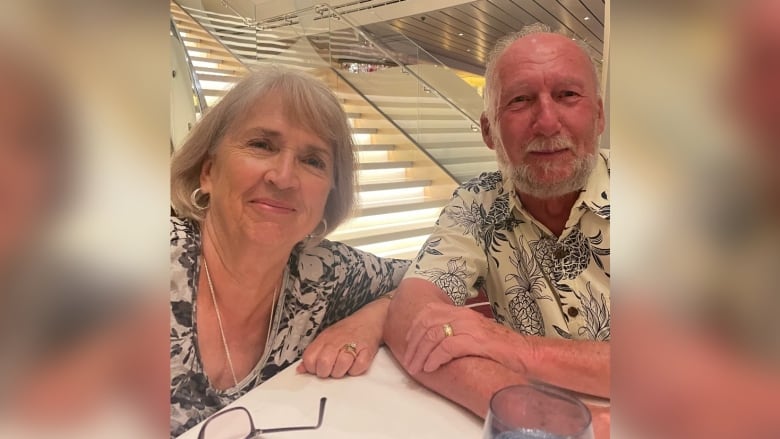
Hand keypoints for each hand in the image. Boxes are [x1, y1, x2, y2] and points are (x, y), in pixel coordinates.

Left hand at [297, 299, 387, 377]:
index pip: (309, 359)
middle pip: (323, 364)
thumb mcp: (325, 338)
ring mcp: (352, 347)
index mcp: (324, 339)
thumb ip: (312, 354)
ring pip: (340, 368)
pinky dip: (356, 370)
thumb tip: (300, 369)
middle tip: (331, 368)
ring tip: (344, 365)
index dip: (312, 368)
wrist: (369, 321)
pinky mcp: (366, 352)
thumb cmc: (346, 332)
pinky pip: (357, 369)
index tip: (317, 367)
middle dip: (326, 372)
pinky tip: (354, 363)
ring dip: (341, 371)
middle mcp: (336, 342)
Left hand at [403, 302, 531, 374]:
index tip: (407, 344)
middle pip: (426, 324)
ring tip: (416, 368)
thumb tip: (433, 341)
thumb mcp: (473, 333)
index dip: (413, 328)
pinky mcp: (475, 341)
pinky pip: (447, 347)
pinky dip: (435, 358)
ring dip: (421, 353)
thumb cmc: (499, 348)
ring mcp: (469, 327)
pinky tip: (430, 368)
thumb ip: (455, 332)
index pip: (428, 312)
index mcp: (461, 312)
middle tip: (408, 362)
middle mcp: (463, 316)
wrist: (524, 354)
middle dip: (413, 344)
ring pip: (433, 335)